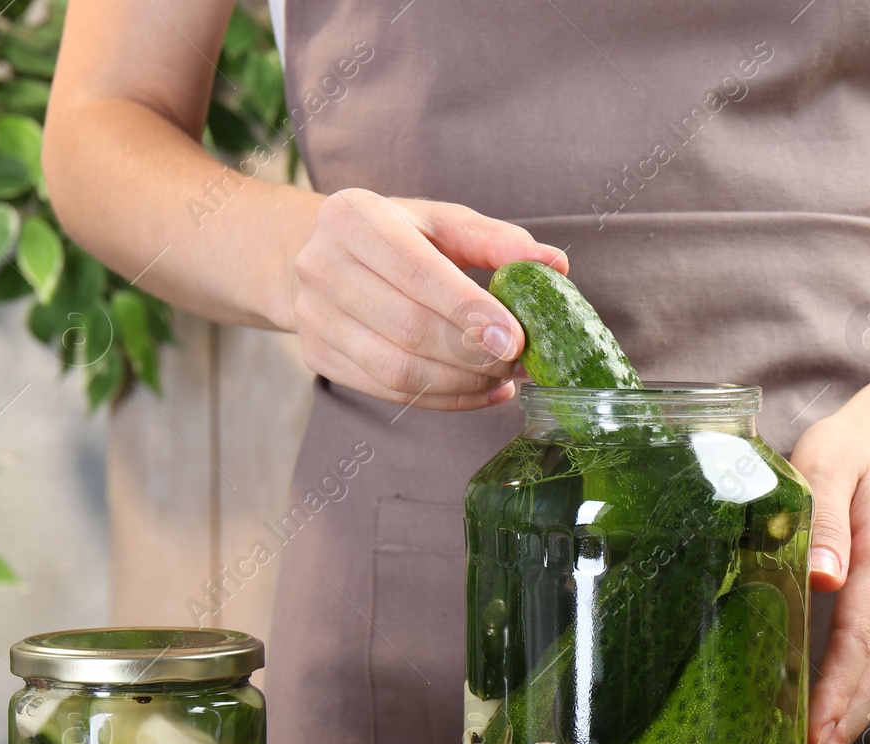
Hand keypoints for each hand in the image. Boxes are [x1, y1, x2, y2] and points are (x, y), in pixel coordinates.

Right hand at [291, 190, 566, 409]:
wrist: (320, 254)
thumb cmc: (396, 235)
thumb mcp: (441, 221)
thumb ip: (496, 241)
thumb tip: (556, 264)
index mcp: (354, 218)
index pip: (417, 272)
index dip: (469, 311)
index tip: (515, 339)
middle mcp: (322, 266)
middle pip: (408, 329)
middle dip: (472, 355)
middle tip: (518, 362)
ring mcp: (313, 316)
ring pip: (397, 370)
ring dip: (462, 384)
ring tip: (504, 379)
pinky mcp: (318, 356)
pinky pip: (391, 393)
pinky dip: (446, 399)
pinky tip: (483, 391)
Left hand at [791, 388, 869, 743]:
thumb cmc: (855, 447)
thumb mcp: (828, 465)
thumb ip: (826, 522)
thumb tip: (822, 579)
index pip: (860, 636)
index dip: (838, 691)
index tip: (815, 736)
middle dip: (844, 730)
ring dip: (850, 726)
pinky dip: (855, 701)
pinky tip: (827, 729)